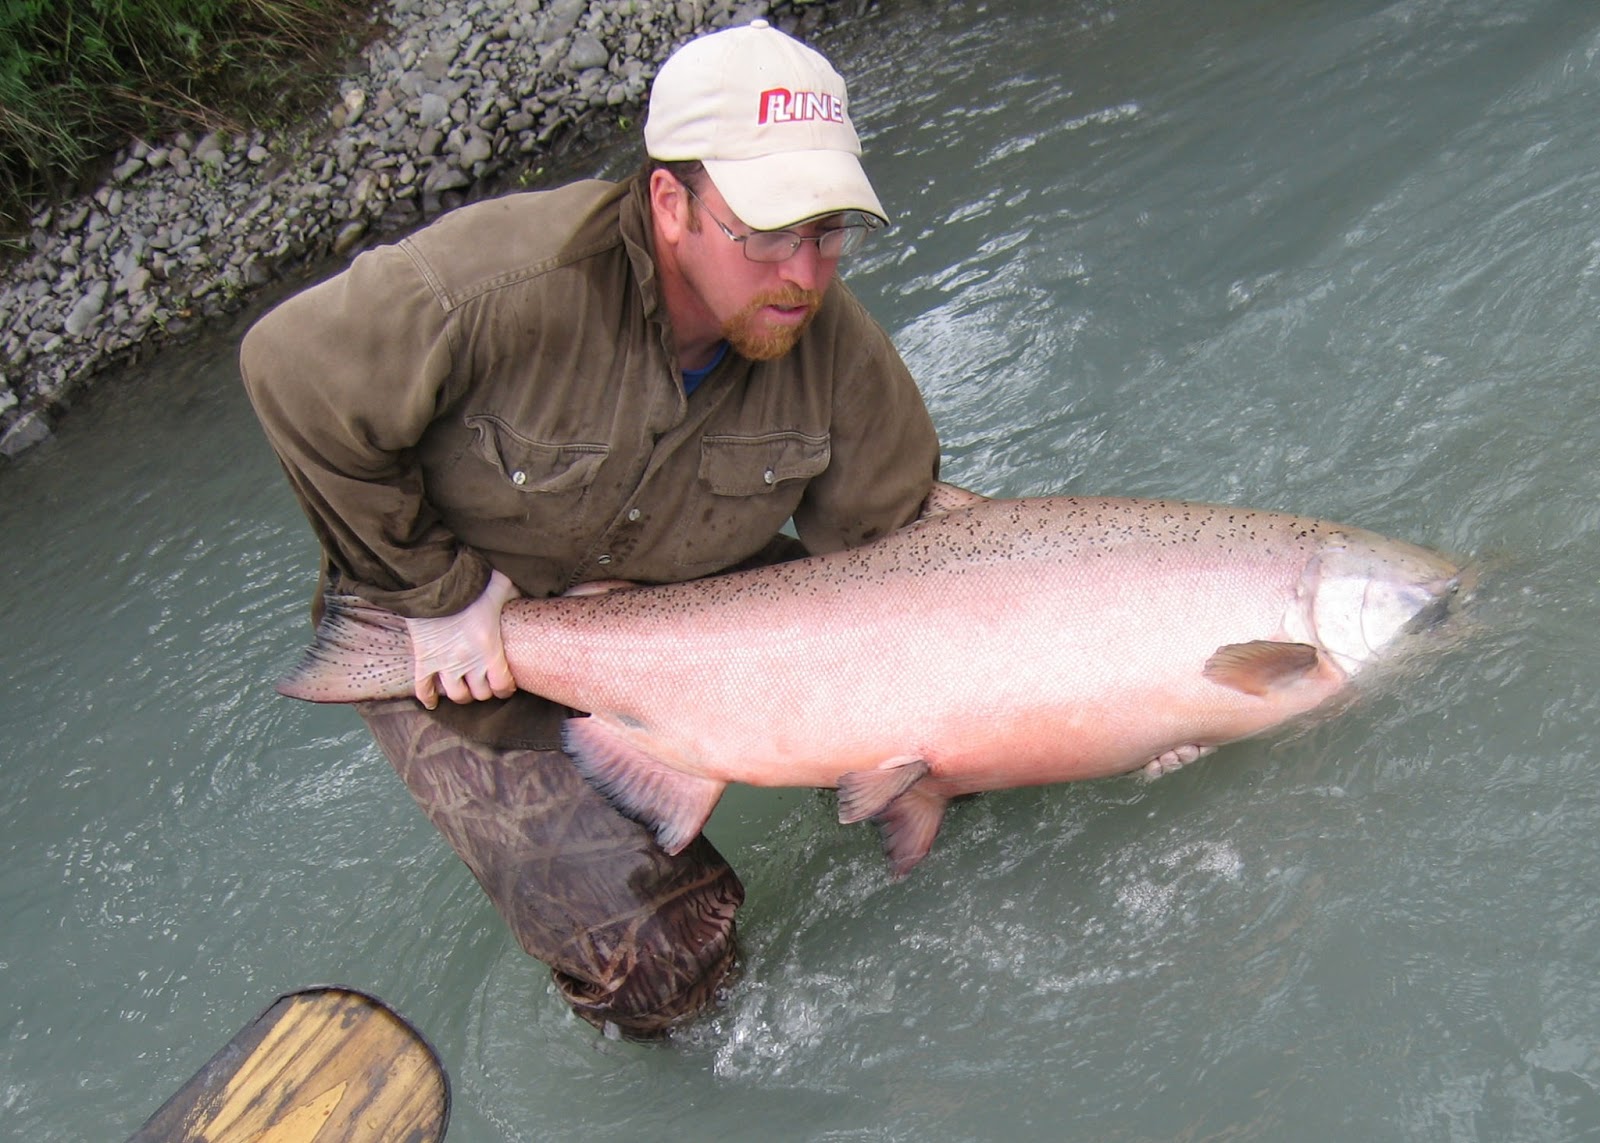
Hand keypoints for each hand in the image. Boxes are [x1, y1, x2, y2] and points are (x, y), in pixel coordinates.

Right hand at [403, 569, 519, 708]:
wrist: (434, 580)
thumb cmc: (472, 584)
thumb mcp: (503, 588)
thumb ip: (515, 598)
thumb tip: (525, 599)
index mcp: (489, 648)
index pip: (502, 685)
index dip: (505, 689)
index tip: (505, 686)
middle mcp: (468, 661)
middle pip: (480, 693)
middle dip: (485, 690)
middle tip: (486, 683)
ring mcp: (444, 663)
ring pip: (456, 695)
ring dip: (463, 694)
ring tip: (465, 688)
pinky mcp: (423, 659)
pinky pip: (424, 688)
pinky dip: (428, 698)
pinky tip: (433, 702)